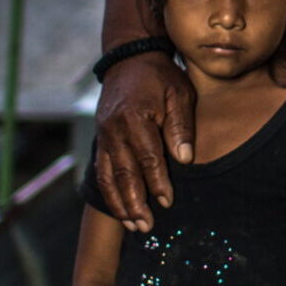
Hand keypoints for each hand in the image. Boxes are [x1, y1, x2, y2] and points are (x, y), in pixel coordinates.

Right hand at [94, 52, 193, 232]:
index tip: (168, 201)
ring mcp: (103, 135)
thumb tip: (185, 159)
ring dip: (120, 204)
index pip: (148, 158)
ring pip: (108, 176)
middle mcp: (114, 129)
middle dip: (135, 203)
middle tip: (147, 226)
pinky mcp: (100, 138)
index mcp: (136, 118)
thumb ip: (181, 127)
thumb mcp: (179, 94)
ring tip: (134, 225)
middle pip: (124, 173)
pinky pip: (101, 170)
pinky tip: (121, 208)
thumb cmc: (161, 77)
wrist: (129, 59)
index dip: (158, 182)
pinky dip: (109, 192)